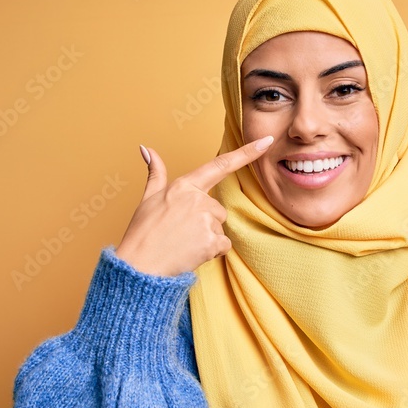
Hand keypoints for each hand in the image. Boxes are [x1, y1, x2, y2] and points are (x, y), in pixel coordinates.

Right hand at [114, 136, 273, 276]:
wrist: (140, 266)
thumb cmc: (143, 233)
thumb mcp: (148, 198)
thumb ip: (156, 173)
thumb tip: (146, 148)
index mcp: (184, 186)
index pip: (220, 165)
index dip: (247, 152)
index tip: (267, 141)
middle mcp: (198, 199)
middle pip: (218, 209)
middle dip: (206, 222)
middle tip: (182, 233)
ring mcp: (206, 220)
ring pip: (220, 228)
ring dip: (208, 237)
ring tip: (184, 243)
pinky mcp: (212, 241)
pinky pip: (223, 245)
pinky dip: (212, 251)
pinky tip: (192, 253)